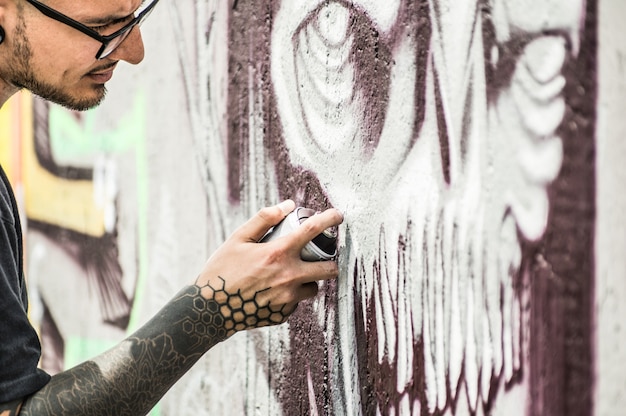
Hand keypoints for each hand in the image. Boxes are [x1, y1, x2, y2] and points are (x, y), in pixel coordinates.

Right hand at [195, 200, 342, 335]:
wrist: (208, 310)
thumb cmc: (220, 271)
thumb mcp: (237, 239)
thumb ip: (263, 219)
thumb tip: (287, 206)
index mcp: (277, 254)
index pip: (312, 231)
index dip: (329, 219)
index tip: (338, 215)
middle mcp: (288, 277)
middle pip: (328, 269)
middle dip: (332, 261)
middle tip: (324, 256)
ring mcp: (287, 299)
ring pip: (312, 287)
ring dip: (307, 279)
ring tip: (289, 274)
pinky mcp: (283, 315)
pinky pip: (295, 301)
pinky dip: (289, 294)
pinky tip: (271, 291)